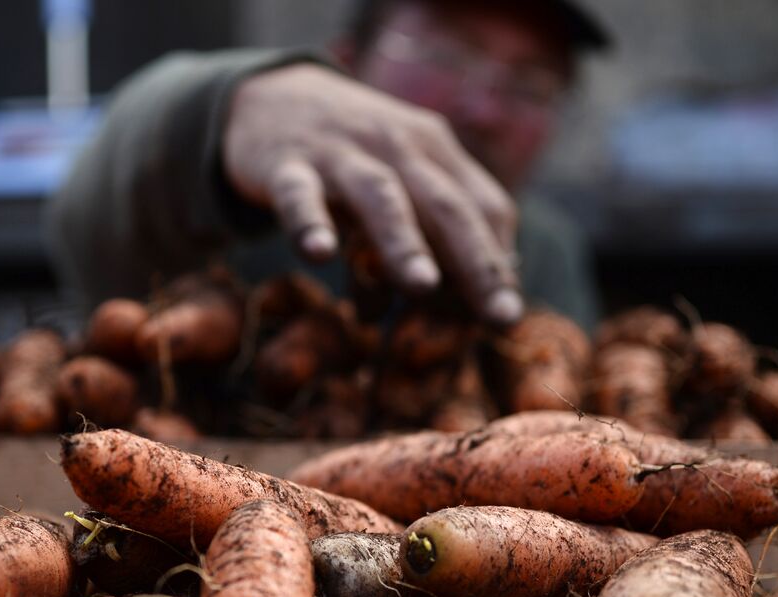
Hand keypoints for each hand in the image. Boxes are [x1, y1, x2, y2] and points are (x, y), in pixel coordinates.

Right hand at [223, 63, 522, 325]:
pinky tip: (319, 254)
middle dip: (476, 262)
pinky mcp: (285, 165)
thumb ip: (429, 238)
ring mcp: (342, 154)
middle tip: (496, 316)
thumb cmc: (352, 159)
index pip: (484, 208)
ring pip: (382, 197)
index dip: (498, 264)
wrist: (271, 97)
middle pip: (447, 206)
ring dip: (404, 242)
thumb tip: (461, 309)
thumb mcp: (401, 182)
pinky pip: (300, 196)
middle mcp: (399, 148)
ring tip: (423, 286)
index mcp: (437, 153)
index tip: (505, 317)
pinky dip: (310, 222)